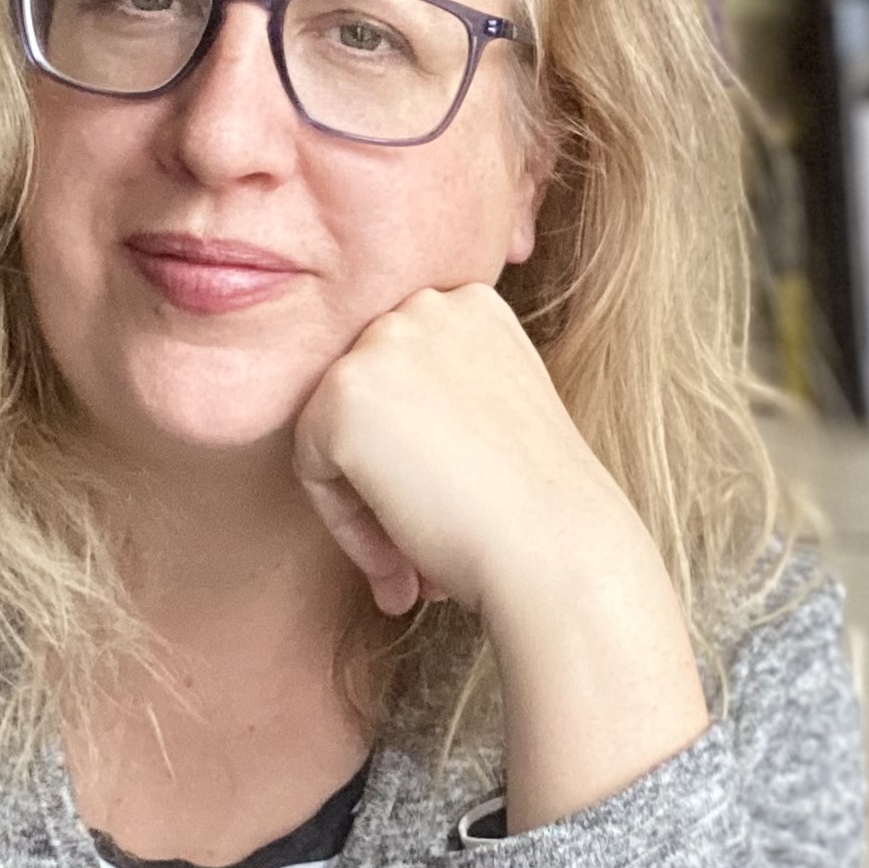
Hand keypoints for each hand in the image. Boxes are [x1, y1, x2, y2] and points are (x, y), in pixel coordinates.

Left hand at [292, 283, 614, 618]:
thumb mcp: (497, 418)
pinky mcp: (344, 393)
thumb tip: (388, 437)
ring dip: (365, 504)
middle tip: (426, 547)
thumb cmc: (538, 506)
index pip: (401, 377)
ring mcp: (382, 343)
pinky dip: (345, 523)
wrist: (557, 546)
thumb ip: (440, 401)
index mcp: (472, 305)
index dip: (418, 452)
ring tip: (416, 562)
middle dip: (386, 477)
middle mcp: (426, 305)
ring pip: (331, 434)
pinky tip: (404, 553)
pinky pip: (311, 468)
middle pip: (363, 402)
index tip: (450, 504)